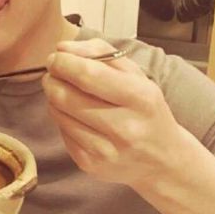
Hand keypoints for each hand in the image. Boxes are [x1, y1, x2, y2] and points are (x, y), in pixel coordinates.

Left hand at [42, 38, 191, 188]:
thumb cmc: (145, 110)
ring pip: (58, 114)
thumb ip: (100, 52)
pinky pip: (61, 132)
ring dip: (53, 98)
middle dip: (52, 79)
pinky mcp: (90, 165)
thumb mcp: (136, 75)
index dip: (64, 63)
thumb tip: (62, 48)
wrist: (162, 161)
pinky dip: (62, 119)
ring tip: (64, 92)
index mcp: (140, 98)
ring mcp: (106, 150)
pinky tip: (75, 116)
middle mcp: (125, 127)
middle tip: (54, 72)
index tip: (56, 57)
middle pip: (66, 96)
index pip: (88, 75)